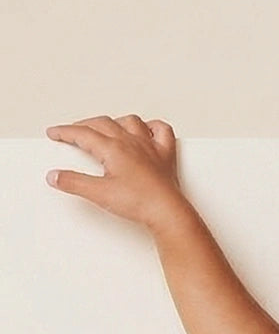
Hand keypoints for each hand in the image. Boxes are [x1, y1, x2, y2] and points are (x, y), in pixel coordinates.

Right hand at [45, 115, 185, 232]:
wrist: (167, 211)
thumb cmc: (140, 202)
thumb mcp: (99, 194)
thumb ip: (75, 183)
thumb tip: (56, 176)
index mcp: (114, 148)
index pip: (83, 134)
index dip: (65, 132)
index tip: (55, 132)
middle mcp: (132, 142)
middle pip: (103, 124)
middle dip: (84, 125)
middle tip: (73, 131)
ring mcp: (150, 146)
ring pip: (130, 122)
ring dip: (115, 122)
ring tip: (106, 127)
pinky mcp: (166, 155)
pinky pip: (161, 131)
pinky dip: (152, 126)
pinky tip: (147, 129)